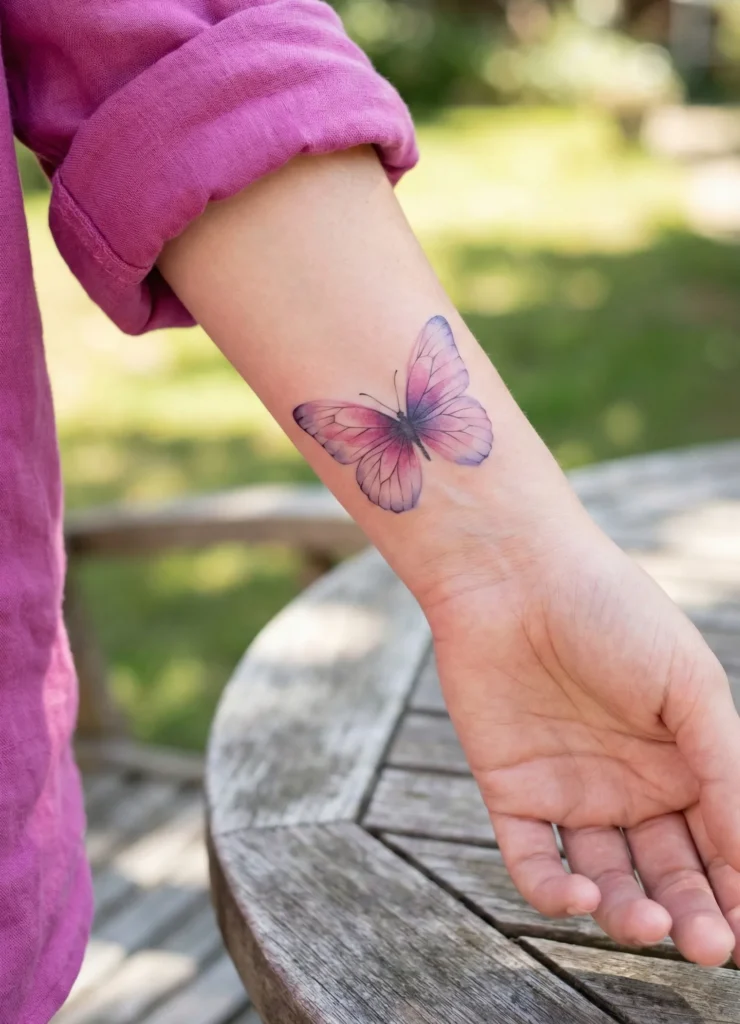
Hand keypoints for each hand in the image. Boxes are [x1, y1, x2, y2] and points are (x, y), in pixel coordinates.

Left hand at [428, 521, 739, 966]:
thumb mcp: (689, 686)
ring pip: (606, 879)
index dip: (737, 890)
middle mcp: (631, 784)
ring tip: (643, 922)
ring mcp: (570, 790)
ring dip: (628, 913)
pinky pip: (533, 860)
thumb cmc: (611, 613)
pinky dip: (553, 892)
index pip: (720, 844)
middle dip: (692, 915)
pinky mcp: (512, 792)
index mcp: (684, 759)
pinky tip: (578, 897)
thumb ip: (726, 770)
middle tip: (707, 946)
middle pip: (669, 873)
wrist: (510, 573)